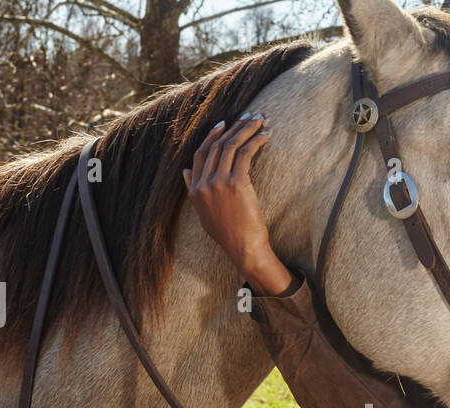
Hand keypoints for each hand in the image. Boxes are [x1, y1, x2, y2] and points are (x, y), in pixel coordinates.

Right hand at [183, 113, 292, 295]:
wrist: (244, 248)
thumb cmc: (228, 234)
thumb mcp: (203, 214)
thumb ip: (192, 191)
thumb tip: (185, 172)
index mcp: (195, 190)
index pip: (200, 154)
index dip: (211, 136)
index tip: (223, 125)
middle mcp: (204, 183)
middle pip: (217, 146)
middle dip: (233, 128)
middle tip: (247, 117)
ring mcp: (219, 182)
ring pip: (231, 145)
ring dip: (246, 129)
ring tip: (258, 120)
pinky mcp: (237, 183)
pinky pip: (245, 153)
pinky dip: (255, 140)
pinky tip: (264, 135)